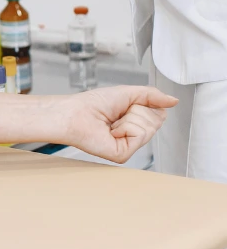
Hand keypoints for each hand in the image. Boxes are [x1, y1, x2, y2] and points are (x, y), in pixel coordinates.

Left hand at [60, 86, 176, 163]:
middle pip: (157, 120)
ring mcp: (129, 146)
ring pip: (149, 127)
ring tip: (112, 123)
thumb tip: (174, 100)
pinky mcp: (123, 155)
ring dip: (129, 119)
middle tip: (118, 114)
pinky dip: (125, 128)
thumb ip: (152, 95)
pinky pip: (139, 136)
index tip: (127, 104)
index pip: (159, 113)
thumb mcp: (128, 92)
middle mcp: (134, 135)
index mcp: (136, 121)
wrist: (75, 113)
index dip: (145, 104)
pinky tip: (111, 131)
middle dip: (137, 111)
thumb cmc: (94, 103)